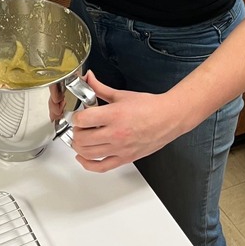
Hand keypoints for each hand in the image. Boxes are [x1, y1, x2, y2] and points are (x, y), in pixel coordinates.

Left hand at [70, 72, 184, 171]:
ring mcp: (120, 148)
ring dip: (78, 146)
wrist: (169, 118)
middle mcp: (116, 133)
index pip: (83, 119)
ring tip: (79, 139)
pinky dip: (88, 164)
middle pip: (83, 138)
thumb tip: (88, 78)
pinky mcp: (125, 158)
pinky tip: (83, 157)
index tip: (77, 115)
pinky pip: (101, 167)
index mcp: (114, 115)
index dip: (76, 117)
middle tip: (78, 127)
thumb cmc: (149, 107)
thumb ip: (100, 88)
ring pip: (88, 153)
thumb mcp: (122, 94)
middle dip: (76, 131)